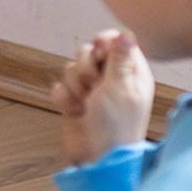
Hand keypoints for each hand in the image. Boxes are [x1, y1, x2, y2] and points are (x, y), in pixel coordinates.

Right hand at [50, 29, 154, 162]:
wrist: (97, 158)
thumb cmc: (116, 124)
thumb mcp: (120, 87)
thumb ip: (119, 58)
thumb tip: (127, 33)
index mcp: (131, 73)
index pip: (116, 41)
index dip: (103, 42)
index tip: (99, 51)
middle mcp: (112, 79)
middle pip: (89, 51)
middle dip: (85, 67)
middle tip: (94, 85)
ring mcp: (92, 91)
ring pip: (71, 69)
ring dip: (74, 85)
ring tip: (85, 103)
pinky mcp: (75, 102)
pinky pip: (60, 87)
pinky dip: (64, 98)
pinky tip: (74, 111)